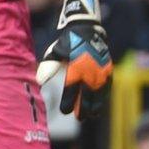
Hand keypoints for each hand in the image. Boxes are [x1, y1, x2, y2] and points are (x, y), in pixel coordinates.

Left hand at [35, 0, 112, 117]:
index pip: (71, 90)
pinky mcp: (108, 68)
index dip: (68, 102)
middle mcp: (90, 71)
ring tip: (93, 115)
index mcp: (76, 68)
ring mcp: (101, 70)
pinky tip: (101, 103)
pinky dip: (103, 95)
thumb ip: (48, 67)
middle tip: (80, 118)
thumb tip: (39, 81)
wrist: (87, 30)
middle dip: (84, 108)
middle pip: (87, 95)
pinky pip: (107, 85)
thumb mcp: (54, 53)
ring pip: (99, 92)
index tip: (65, 111)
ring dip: (96, 105)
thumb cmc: (67, 43)